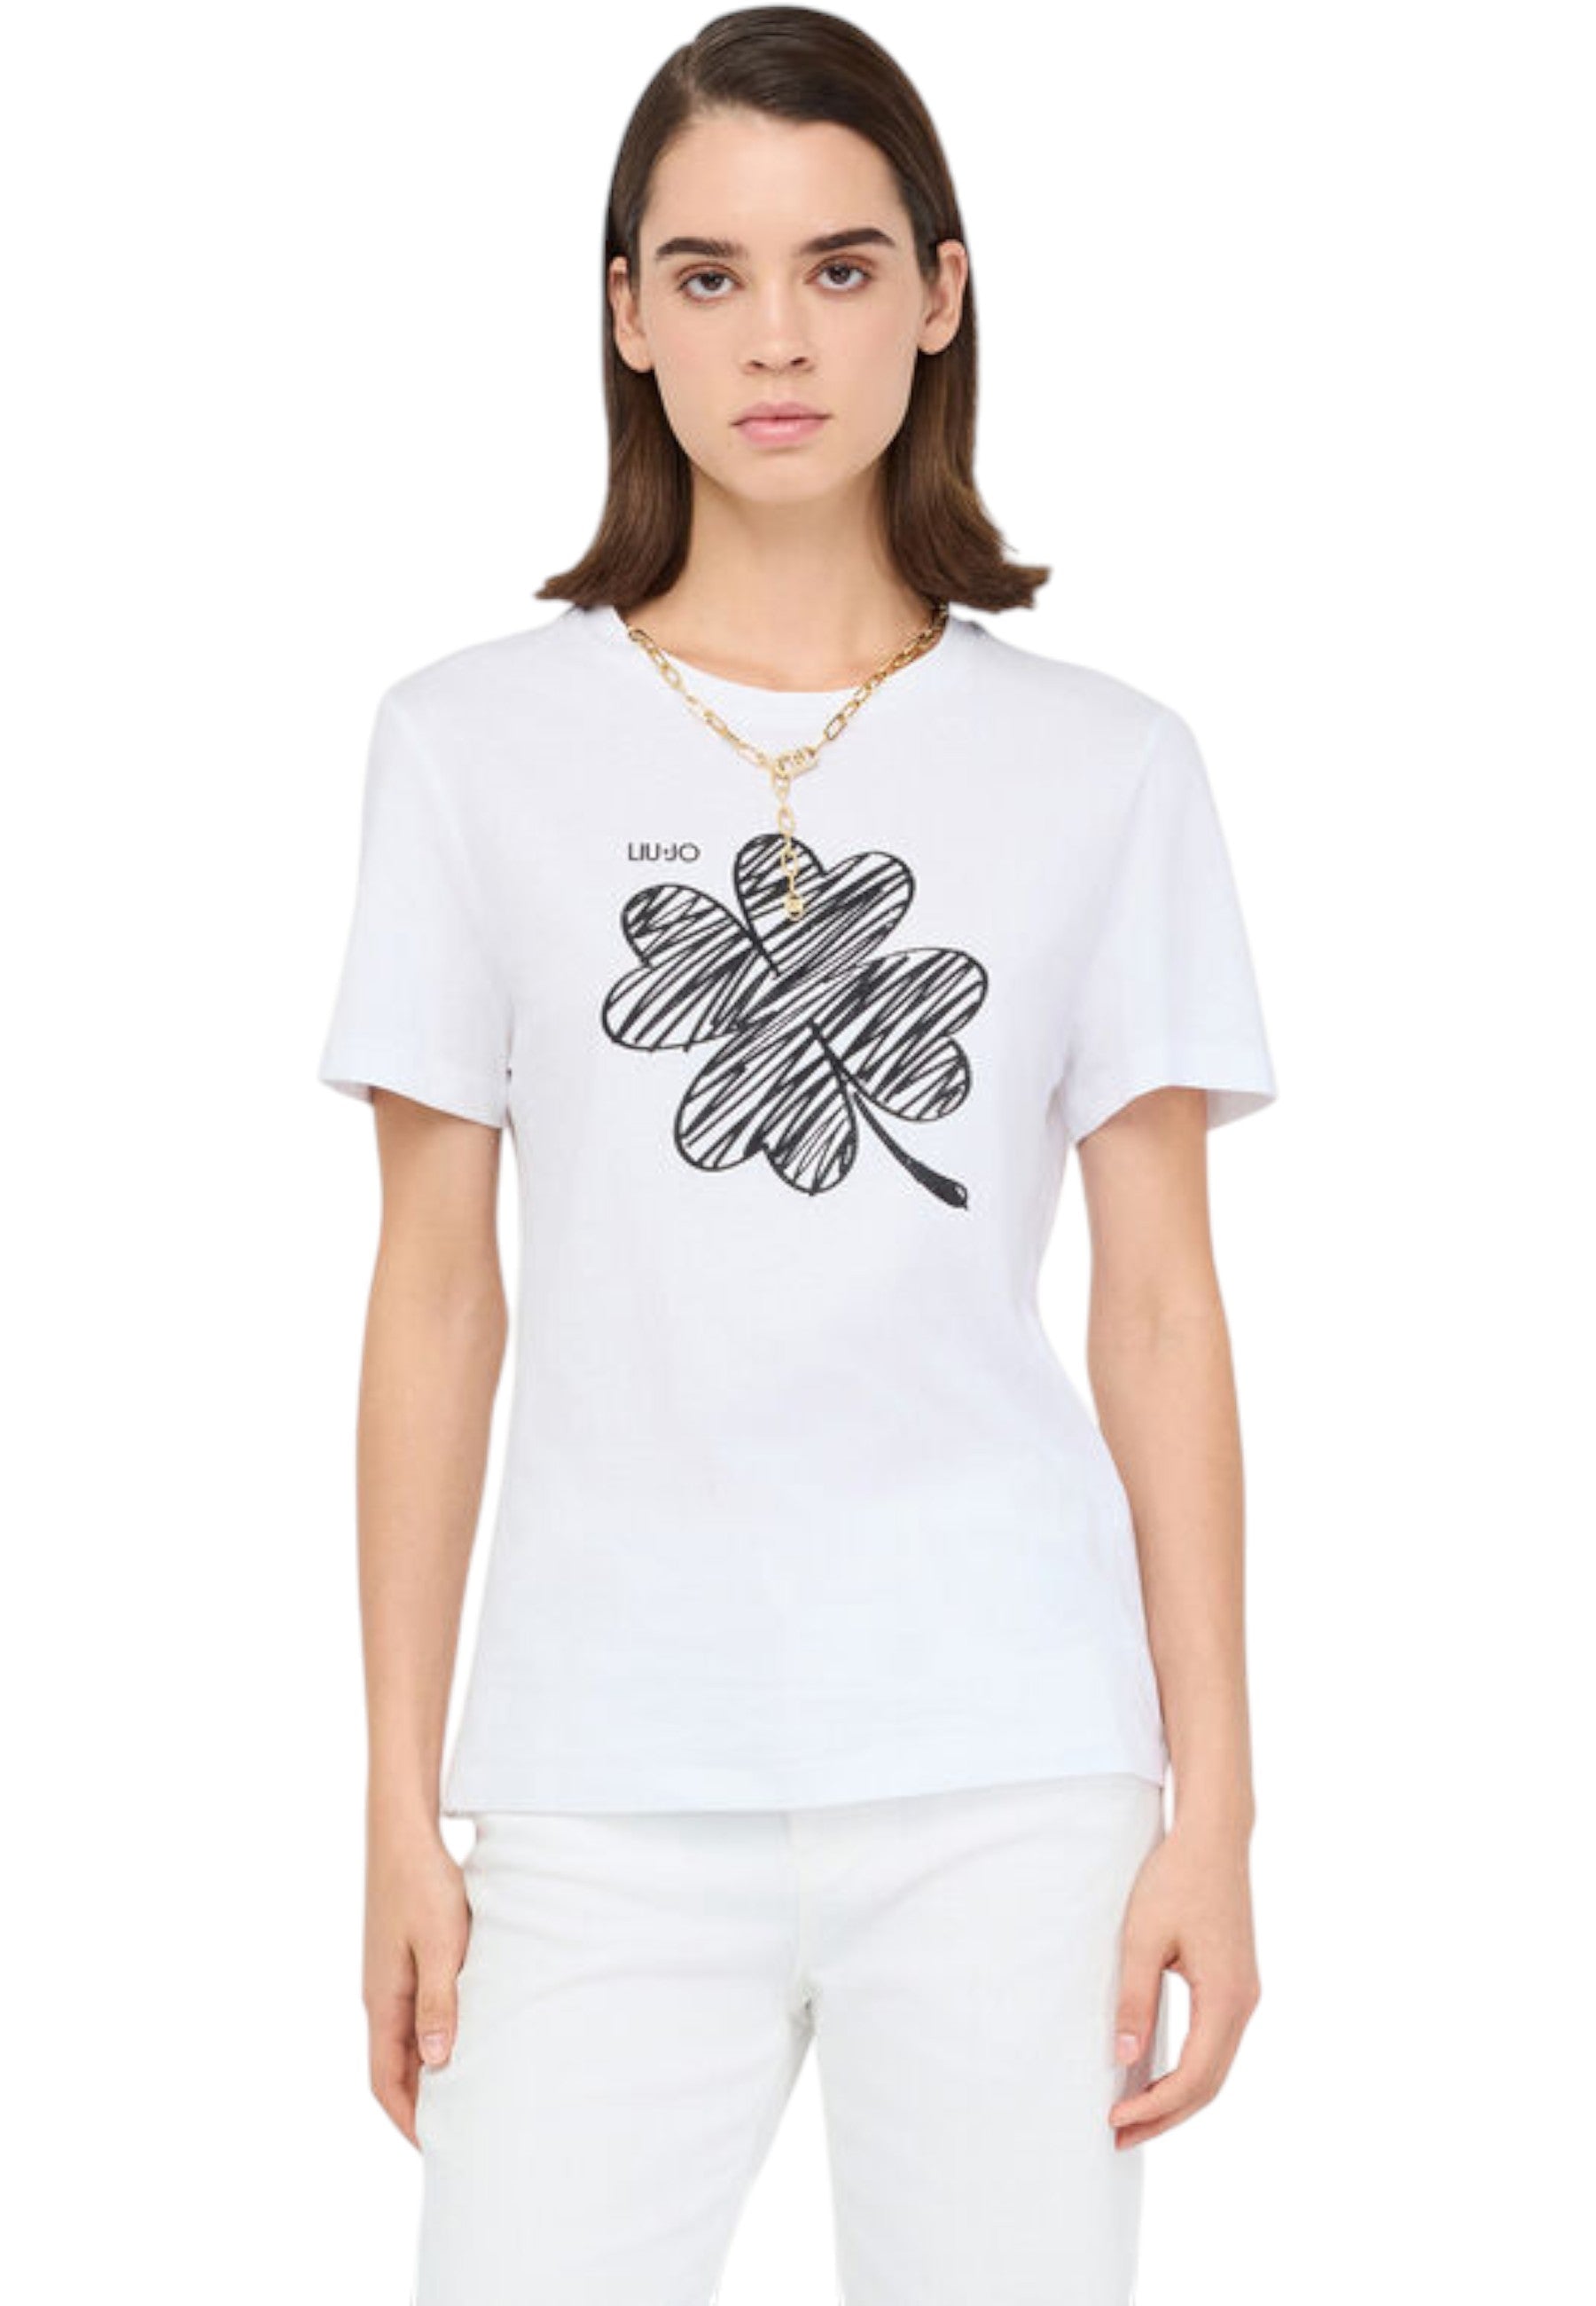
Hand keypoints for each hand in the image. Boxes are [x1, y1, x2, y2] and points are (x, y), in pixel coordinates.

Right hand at [363, 1817, 471, 2147]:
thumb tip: (437, 2062)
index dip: (407, 2118)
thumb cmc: (421, 1883)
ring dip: (429, 2069)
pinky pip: (414, 2010)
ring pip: (405, 2039)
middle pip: (395, 2066)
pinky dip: (434, 2032)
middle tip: (457, 2131)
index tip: (434, 2149)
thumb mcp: (440, 1944)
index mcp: (382, 2001)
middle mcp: (379, 1995)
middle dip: (420, 2104)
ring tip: (466, 2093)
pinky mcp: (402, 1956)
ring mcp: (388, 1976)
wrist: (403, 1831)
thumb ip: (439, 2001)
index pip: (386, 2080)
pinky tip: (463, 2032)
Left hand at [1108, 1818, 1260, 2148]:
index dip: (1155, 2107)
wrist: (1213, 1837)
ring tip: (1134, 2115)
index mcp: (1225, 1998)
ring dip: (1177, 2097)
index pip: (1194, 2077)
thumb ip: (1134, 2000)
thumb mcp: (1142, 1938)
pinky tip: (1157, 2075)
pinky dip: (1188, 2070)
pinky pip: (1215, 2043)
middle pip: (1209, 2084)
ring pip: (1215, 2067)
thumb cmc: (1176, 1879)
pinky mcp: (1236, 1983)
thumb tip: (1125, 2060)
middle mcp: (1244, 2004)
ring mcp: (1245, 1995)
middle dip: (1165, 2115)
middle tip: (1119, 2136)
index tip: (1114, 2118)